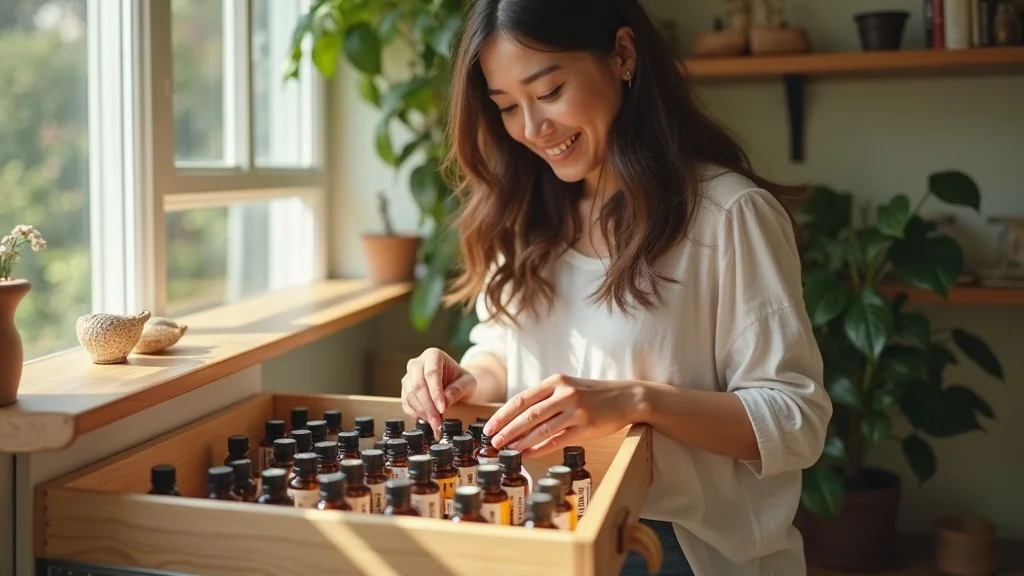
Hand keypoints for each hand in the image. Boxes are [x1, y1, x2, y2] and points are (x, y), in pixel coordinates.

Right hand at [401, 347, 476, 431]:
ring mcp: (409, 376)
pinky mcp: (405, 389)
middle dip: (428, 406)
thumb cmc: (460, 379)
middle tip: (437, 421)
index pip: (432, 373)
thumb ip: (459, 389)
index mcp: (433, 355)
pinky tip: (426, 420)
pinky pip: (405, 403)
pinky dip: (415, 414)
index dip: (435, 392)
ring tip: (434, 423)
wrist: (454, 382)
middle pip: (418, 384)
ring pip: (410, 395)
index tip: (442, 408)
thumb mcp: (468, 382)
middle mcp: (417, 363)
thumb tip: (446, 400)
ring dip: (421, 412)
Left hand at [483, 375, 644, 458]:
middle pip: (528, 414)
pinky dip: (540, 449)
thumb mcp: (568, 387)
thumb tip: (517, 417)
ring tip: (506, 450)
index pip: (522, 399)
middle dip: (507, 429)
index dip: (503, 414)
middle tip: (493, 442)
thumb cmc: (594, 394)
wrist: (627, 397)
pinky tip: (528, 455)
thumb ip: (546, 398)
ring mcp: (576, 410)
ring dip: (520, 441)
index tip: (489, 427)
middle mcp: (564, 393)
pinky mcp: (586, 426)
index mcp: (556, 381)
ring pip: (540, 428)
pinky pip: (557, 440)